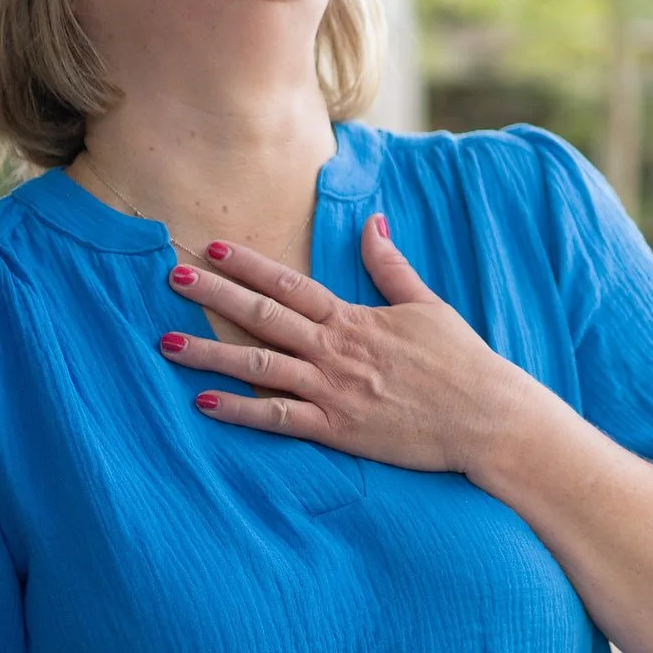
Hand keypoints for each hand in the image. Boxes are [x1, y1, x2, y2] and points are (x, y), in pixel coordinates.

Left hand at [160, 216, 546, 474]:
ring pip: (259, 366)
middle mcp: (336, 349)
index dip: (248, 265)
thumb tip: (374, 223)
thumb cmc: (462, 362)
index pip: (290, 284)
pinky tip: (204, 402)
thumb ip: (391, 267)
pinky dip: (240, 410)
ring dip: (209, 353)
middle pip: (263, 317)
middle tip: (172, 277)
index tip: (212, 247)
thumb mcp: (427, 305)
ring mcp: (333, 390)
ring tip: (166, 343)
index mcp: (354, 317)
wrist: (486, 417)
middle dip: (214, 294)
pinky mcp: (337, 429)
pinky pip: (279, 417)